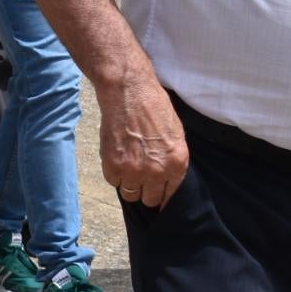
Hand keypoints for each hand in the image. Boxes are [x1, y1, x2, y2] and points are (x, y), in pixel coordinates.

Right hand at [100, 64, 189, 209]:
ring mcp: (134, 171)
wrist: (129, 92)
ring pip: (130, 194)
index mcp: (177, 164)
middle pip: (149, 199)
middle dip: (145, 190)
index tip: (155, 194)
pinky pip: (113, 182)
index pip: (168, 195)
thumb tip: (165, 178)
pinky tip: (117, 156)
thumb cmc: (154, 107)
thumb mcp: (176, 134)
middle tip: (140, 176)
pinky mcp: (113, 166)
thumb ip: (172, 160)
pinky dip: (114, 172)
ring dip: (129, 183)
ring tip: (128, 165)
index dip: (160, 194)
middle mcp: (157, 172)